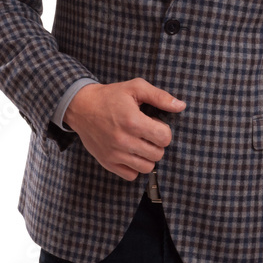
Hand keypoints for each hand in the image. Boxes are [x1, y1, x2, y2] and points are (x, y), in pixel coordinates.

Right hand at [63, 78, 185, 180]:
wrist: (81, 107)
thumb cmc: (111, 96)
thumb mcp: (136, 88)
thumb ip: (160, 96)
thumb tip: (181, 106)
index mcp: (133, 121)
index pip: (165, 138)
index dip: (163, 130)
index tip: (153, 123)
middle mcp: (124, 140)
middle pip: (158, 154)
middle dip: (156, 143)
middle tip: (145, 132)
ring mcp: (115, 154)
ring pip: (147, 167)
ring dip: (147, 156)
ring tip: (139, 143)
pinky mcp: (107, 163)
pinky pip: (131, 175)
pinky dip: (134, 167)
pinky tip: (130, 153)